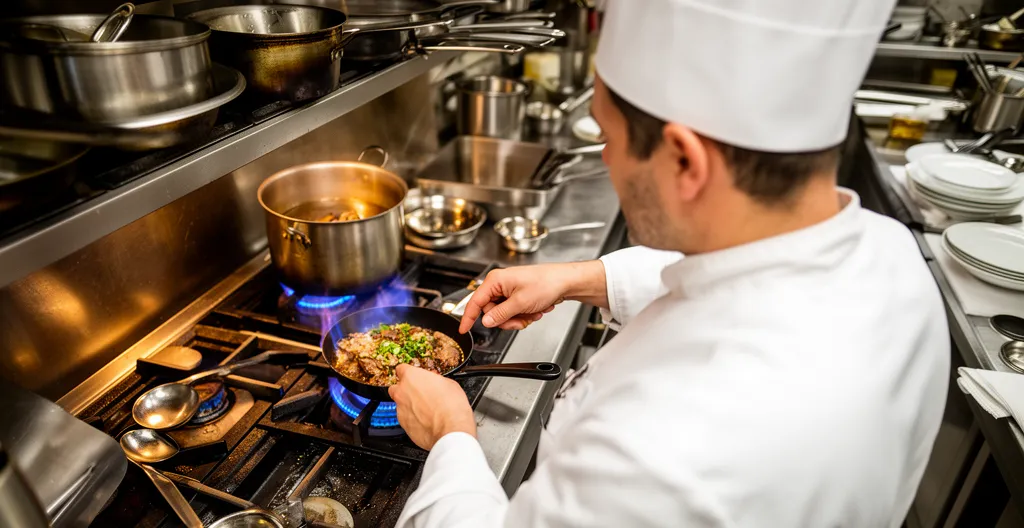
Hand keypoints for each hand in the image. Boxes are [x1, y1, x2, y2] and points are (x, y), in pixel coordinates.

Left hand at [389, 364, 475, 449]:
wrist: (451, 430)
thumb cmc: (452, 406)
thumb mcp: (448, 383)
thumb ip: (434, 380)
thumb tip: (434, 382)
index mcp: (412, 377)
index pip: (401, 369)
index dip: (409, 373)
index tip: (415, 377)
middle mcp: (402, 392)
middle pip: (395, 388)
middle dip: (405, 390)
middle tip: (419, 394)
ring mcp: (400, 409)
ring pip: (400, 405)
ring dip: (409, 406)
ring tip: (426, 410)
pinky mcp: (403, 425)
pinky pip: (405, 419)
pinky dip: (413, 419)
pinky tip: (426, 421)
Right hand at [459, 261, 607, 332]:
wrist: (565, 282)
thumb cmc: (546, 283)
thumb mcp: (520, 303)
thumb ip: (500, 314)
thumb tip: (486, 321)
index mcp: (495, 281)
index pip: (475, 302)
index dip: (468, 317)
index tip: (463, 329)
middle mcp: (500, 284)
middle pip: (491, 312)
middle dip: (506, 320)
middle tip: (520, 319)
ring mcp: (509, 290)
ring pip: (504, 314)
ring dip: (518, 318)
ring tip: (531, 312)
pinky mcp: (518, 295)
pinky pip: (514, 312)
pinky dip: (524, 315)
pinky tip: (535, 310)